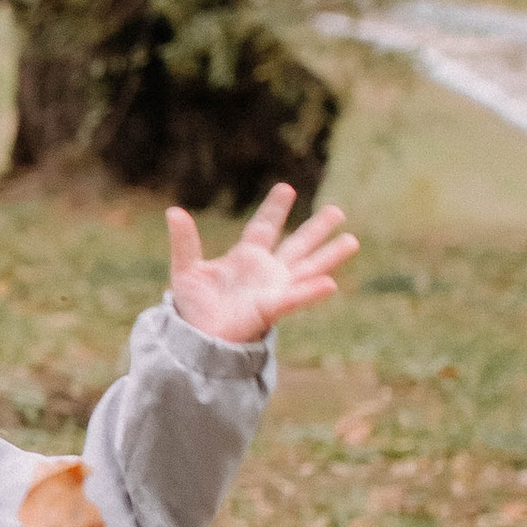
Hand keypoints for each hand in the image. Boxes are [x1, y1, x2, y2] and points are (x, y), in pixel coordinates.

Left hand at [167, 184, 357, 344]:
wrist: (194, 338)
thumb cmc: (194, 306)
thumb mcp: (185, 269)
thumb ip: (184, 242)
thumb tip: (173, 211)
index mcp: (246, 257)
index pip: (264, 227)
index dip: (275, 208)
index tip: (287, 188)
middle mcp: (266, 272)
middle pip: (296, 245)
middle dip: (316, 228)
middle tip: (338, 210)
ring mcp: (273, 290)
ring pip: (307, 269)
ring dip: (328, 256)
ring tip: (352, 241)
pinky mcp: (271, 309)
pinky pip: (294, 298)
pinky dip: (310, 292)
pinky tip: (330, 284)